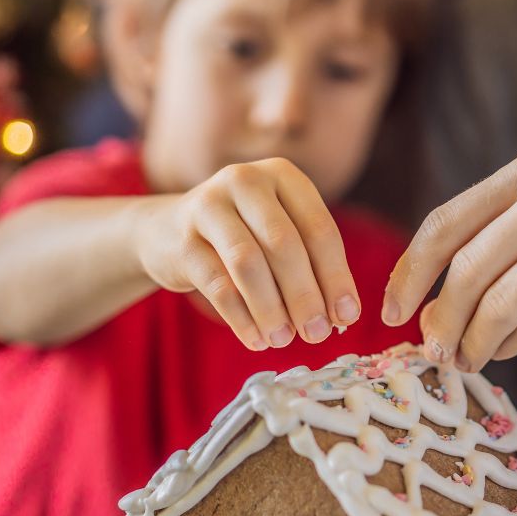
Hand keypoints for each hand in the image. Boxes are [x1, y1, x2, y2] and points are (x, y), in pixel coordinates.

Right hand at [135, 157, 359, 350]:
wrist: (168, 231)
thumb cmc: (244, 235)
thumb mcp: (279, 234)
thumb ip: (311, 264)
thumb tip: (343, 315)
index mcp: (282, 175)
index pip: (319, 228)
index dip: (336, 275)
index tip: (348, 316)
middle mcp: (245, 180)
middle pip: (283, 244)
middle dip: (305, 295)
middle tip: (318, 334)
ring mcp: (208, 206)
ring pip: (248, 263)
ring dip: (272, 309)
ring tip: (285, 340)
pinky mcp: (182, 240)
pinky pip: (217, 285)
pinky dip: (241, 318)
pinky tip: (256, 340)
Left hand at [385, 150, 516, 369]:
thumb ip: (504, 244)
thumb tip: (433, 309)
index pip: (446, 223)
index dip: (409, 272)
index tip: (389, 312)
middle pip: (464, 267)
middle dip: (437, 317)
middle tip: (428, 351)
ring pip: (495, 302)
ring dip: (470, 341)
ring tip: (463, 362)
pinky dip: (508, 347)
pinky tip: (501, 354)